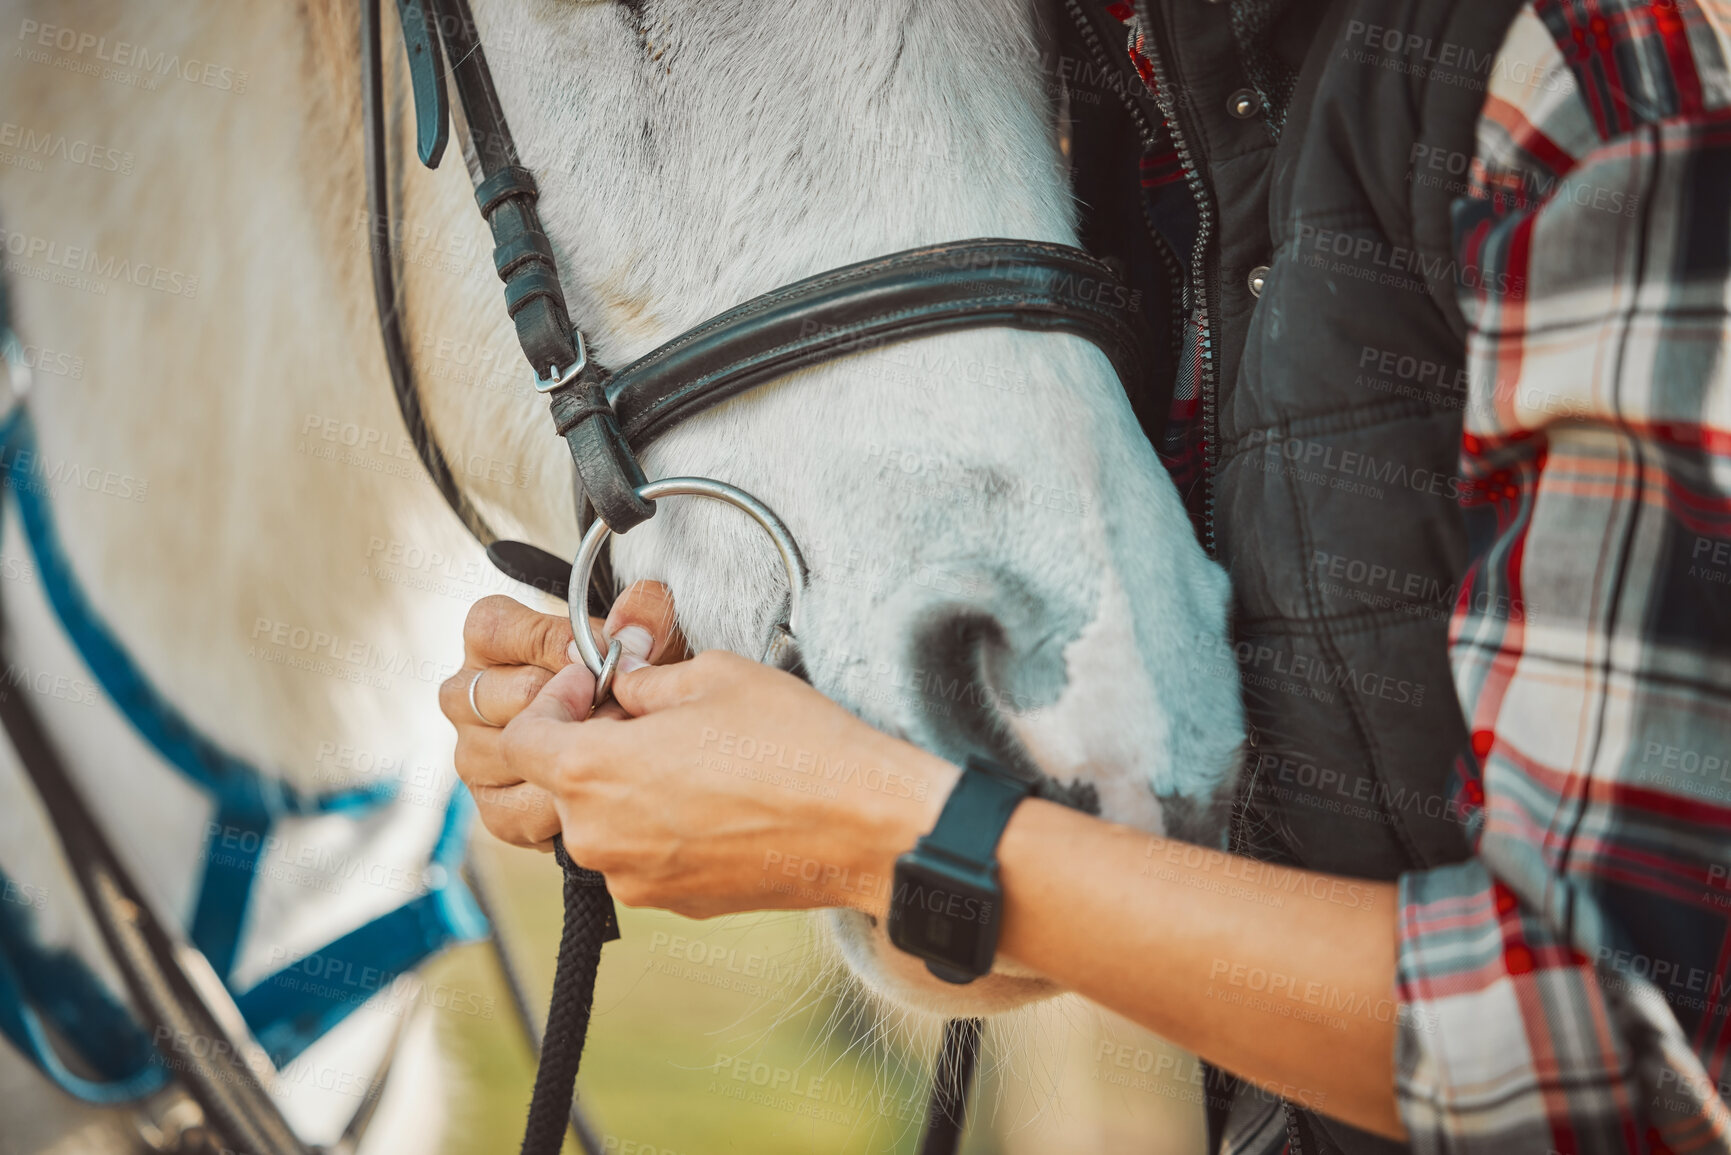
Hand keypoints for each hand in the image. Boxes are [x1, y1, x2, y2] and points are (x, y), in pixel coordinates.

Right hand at [439, 583, 684, 847]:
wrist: (642, 748)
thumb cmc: (632, 680)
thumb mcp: (646, 640)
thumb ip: (643, 620)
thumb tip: (634, 624)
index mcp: (490, 641)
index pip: (493, 629)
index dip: (551, 640)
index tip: (600, 653)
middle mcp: (466, 696)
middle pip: (507, 692)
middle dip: (574, 699)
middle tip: (622, 705)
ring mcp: (473, 754)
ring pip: (512, 751)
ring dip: (574, 751)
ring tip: (621, 744)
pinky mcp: (495, 808)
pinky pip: (521, 808)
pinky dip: (568, 802)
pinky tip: (602, 787)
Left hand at [501, 650, 957, 918]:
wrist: (864, 826)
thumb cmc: (795, 746)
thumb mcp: (712, 676)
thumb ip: (644, 680)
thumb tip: (623, 684)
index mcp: (593, 773)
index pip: (522, 740)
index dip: (551, 702)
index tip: (590, 686)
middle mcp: (600, 838)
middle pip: (559, 785)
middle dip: (590, 744)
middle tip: (643, 714)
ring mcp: (636, 879)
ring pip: (602, 824)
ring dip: (626, 788)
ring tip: (688, 756)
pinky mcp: (675, 904)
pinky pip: (642, 856)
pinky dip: (660, 826)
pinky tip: (715, 797)